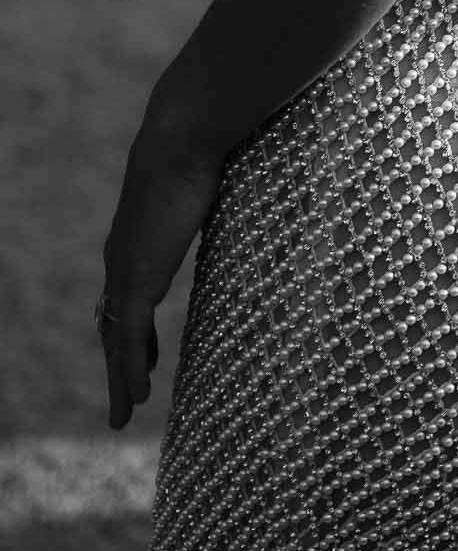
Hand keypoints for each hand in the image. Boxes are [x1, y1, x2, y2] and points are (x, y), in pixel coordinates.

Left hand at [97, 113, 223, 429]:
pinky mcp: (136, 280)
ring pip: (117, 339)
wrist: (181, 138)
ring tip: (125, 412)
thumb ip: (215, 203)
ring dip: (121, 378)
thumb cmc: (203, 149)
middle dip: (121, 360)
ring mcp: (126, 271)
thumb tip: (249, 195)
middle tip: (130, 390)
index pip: (128, 294)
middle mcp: (122, 258)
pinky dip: (130, 371)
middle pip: (116, 322)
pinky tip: (136, 396)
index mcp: (137, 237)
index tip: (144, 351)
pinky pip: (129, 339)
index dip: (134, 326)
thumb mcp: (207, 186)